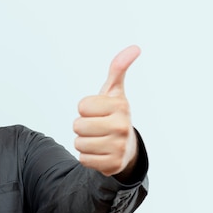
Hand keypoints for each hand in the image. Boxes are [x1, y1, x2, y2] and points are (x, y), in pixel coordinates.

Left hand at [73, 45, 140, 176]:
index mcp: (121, 106)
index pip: (82, 106)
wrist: (126, 147)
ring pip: (78, 143)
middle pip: (78, 125)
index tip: (98, 111)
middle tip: (96, 127)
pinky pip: (83, 159)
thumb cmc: (113, 115)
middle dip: (82, 127)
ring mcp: (119, 147)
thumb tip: (135, 48)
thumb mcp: (114, 92)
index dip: (85, 109)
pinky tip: (100, 153)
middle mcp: (122, 126)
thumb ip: (117, 69)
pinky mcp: (112, 165)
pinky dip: (87, 157)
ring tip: (98, 140)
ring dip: (83, 142)